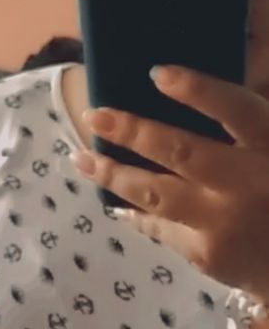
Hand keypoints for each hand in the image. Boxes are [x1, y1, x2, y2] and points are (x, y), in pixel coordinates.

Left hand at [71, 66, 268, 306]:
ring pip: (156, 194)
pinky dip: (136, 213)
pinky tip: (116, 203)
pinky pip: (160, 227)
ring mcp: (223, 223)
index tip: (158, 73)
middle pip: (181, 151)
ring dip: (113, 174)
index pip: (237, 109)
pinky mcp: (206, 255)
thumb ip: (244, 125)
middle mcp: (248, 183)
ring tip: (81, 159)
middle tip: (94, 116)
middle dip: (131, 131)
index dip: (199, 90)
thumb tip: (175, 87)